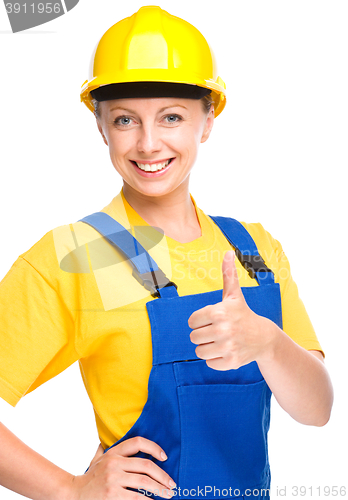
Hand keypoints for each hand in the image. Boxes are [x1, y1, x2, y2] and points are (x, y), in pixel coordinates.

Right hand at [69, 437, 174, 498]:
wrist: (73, 494)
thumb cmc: (89, 478)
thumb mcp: (97, 460)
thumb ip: (104, 451)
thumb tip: (106, 440)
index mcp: (113, 453)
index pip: (138, 442)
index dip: (154, 447)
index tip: (164, 457)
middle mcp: (114, 463)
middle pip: (146, 465)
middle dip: (162, 475)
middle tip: (172, 484)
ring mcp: (113, 479)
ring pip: (144, 482)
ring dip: (160, 489)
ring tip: (169, 494)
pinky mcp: (113, 494)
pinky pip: (137, 497)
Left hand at [188, 250, 275, 370]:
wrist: (263, 338)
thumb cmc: (243, 314)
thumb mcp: (234, 294)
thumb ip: (227, 274)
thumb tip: (227, 251)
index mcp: (219, 311)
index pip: (192, 321)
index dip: (200, 321)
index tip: (213, 320)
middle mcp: (223, 329)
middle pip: (194, 337)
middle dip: (203, 335)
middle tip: (217, 331)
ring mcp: (228, 346)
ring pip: (199, 351)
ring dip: (207, 348)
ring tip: (220, 342)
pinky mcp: (231, 362)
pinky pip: (209, 363)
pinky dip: (216, 359)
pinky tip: (226, 351)